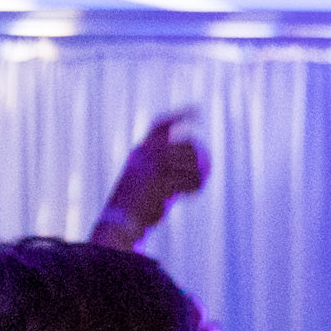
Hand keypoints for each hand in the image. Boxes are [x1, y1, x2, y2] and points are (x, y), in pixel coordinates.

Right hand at [90, 111, 205, 248]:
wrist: (123, 220)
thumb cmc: (138, 202)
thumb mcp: (148, 180)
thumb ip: (165, 169)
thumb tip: (194, 164)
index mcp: (140, 151)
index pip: (161, 126)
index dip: (179, 116)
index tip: (196, 110)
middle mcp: (145, 154)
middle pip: (186, 144)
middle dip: (200, 156)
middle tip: (207, 169)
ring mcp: (153, 166)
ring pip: (192, 161)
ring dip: (199, 175)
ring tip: (196, 186)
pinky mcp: (162, 181)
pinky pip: (191, 179)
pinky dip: (195, 187)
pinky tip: (191, 194)